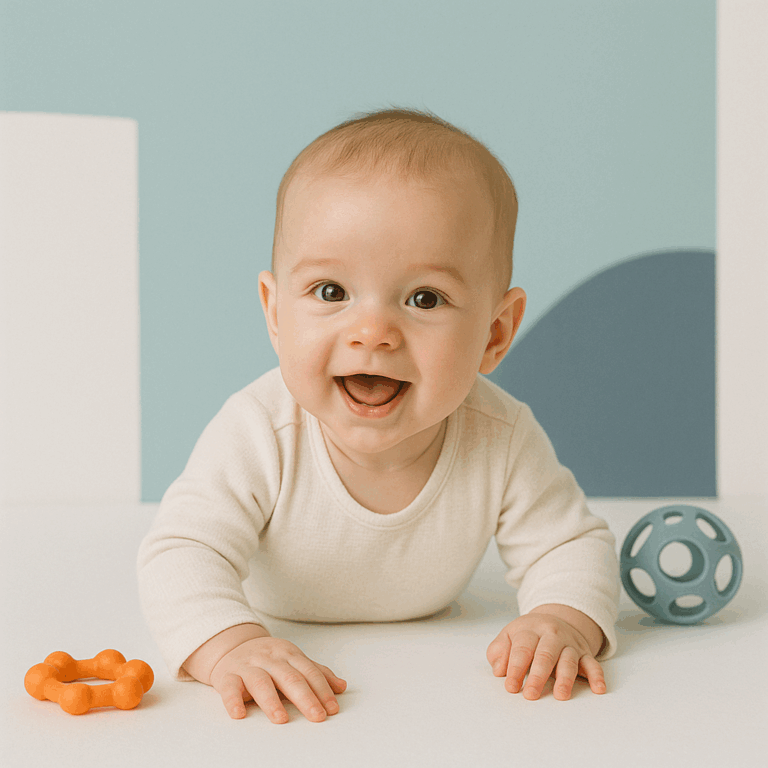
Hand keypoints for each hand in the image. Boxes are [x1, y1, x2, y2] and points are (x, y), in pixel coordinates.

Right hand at [209, 636, 346, 722]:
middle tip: (317, 715)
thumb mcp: (293, 660)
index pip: (308, 672)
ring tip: (282, 718)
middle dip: (305, 697)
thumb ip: (316, 673)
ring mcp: (247, 666)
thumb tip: (341, 687)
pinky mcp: (227, 676)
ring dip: (271, 701)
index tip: (332, 708)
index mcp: (288, 653)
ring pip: (260, 682)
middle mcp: (269, 658)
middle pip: (289, 677)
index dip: (322, 690)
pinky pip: (229, 688)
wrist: (231, 645)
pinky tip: (239, 714)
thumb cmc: (267, 658)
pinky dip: (233, 701)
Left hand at [486, 613, 605, 700]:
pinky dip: (597, 676)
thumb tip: (499, 671)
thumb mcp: (508, 637)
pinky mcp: (584, 653)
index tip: (511, 687)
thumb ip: (498, 652)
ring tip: (560, 695)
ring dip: (565, 678)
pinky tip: (598, 688)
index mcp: (529, 629)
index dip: (515, 668)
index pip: (522, 649)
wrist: (553, 620)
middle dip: (538, 676)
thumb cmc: (527, 635)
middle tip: (531, 695)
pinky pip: (593, 664)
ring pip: (568, 659)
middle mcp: (551, 634)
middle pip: (545, 654)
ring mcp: (569, 643)